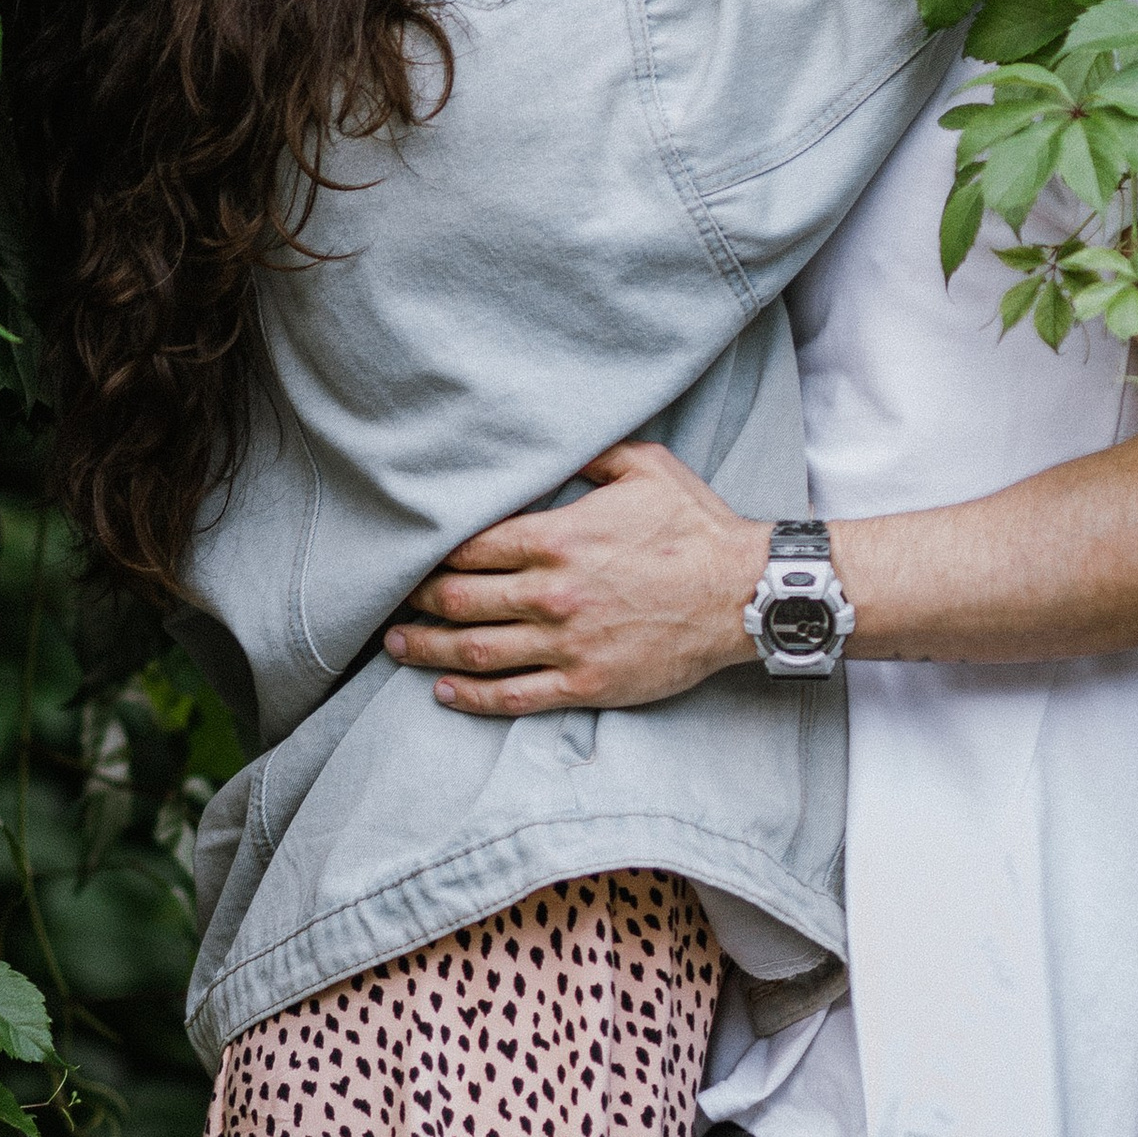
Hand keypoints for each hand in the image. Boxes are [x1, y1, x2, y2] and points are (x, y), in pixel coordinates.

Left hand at [384, 441, 767, 718]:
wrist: (743, 593)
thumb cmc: (696, 527)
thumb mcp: (645, 466)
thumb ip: (591, 452)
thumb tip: (556, 438)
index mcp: (556, 539)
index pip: (469, 549)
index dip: (431, 555)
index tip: (411, 559)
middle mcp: (551, 594)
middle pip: (460, 601)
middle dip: (418, 603)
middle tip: (394, 604)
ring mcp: (566, 644)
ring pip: (476, 653)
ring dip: (429, 652)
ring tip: (400, 648)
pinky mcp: (585, 683)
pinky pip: (514, 696)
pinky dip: (472, 698)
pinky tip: (446, 693)